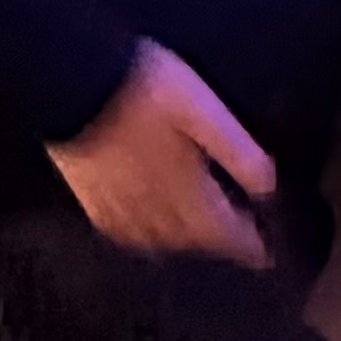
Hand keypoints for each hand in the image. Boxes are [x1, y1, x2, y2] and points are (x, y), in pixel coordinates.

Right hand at [49, 41, 272, 263]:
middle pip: (191, 240)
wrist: (74, 84)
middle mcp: (151, 209)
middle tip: (240, 245)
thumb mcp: (204, 110)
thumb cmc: (146, 90)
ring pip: (157, 242)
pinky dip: (146, 240)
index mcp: (184, 190)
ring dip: (185, 245)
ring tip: (202, 239)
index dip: (247, 245)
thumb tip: (267, 188)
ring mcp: (117, 208)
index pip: (222, 231)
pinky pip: (123, 234)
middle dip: (218, 246)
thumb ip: (237, 151)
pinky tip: (149, 230)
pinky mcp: (90, 199)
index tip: (266, 256)